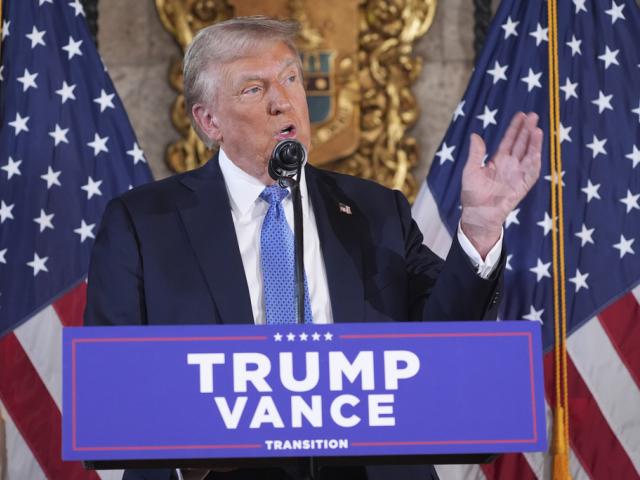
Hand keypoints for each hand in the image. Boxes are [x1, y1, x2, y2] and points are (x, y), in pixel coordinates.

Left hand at [460, 112, 541, 257]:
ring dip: (534, 143)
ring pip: (529, 155)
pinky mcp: (522, 185)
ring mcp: (518, 175)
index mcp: (499, 161)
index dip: (515, 128)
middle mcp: (511, 165)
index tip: (520, 115)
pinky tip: (536, 151)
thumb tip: (475, 135)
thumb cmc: (472, 194)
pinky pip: (531, 172)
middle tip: (533, 115)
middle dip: (528, 130)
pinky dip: (534, 162)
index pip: (509, 140)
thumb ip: (476, 153)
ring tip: (537, 129)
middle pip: (522, 144)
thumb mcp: (471, 170)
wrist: (478, 213)